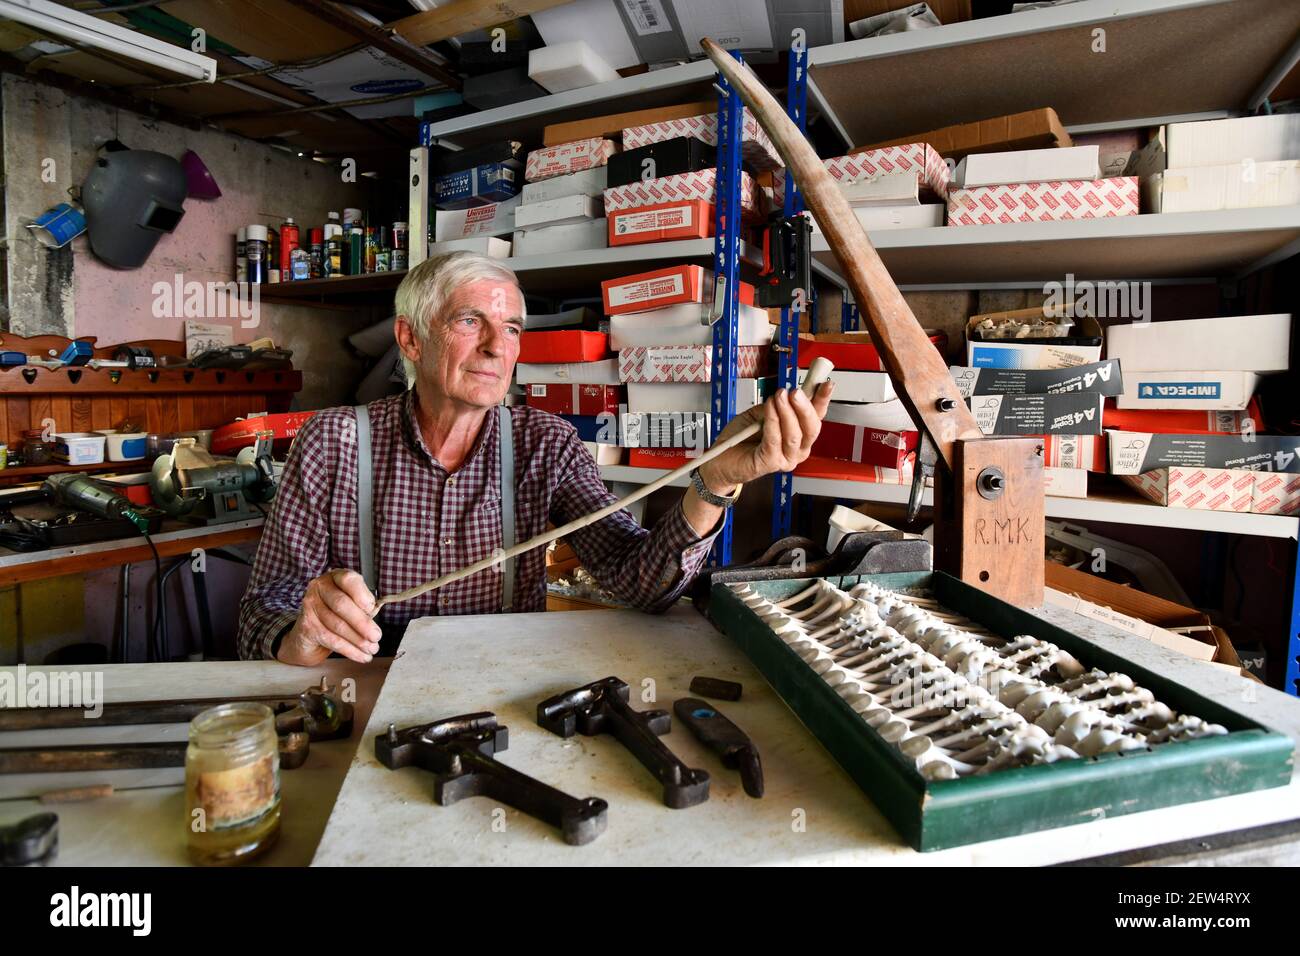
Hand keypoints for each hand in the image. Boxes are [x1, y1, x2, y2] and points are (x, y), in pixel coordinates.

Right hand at [277, 569, 381, 665]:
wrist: (308, 634)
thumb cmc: (336, 614)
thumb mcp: (352, 604)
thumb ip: (363, 606)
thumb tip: (374, 618)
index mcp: (335, 577)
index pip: (348, 580)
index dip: (361, 595)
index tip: (373, 609)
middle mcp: (320, 587)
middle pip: (342, 604)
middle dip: (362, 623)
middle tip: (376, 636)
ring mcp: (310, 606)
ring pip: (337, 625)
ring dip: (358, 640)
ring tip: (372, 648)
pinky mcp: (307, 626)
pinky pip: (331, 639)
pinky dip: (350, 650)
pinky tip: (361, 655)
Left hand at [698, 382, 833, 492]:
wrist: (721, 462)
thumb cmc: (740, 440)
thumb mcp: (757, 414)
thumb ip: (773, 406)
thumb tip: (784, 394)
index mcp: (798, 435)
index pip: (816, 416)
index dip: (822, 399)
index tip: (825, 383)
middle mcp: (797, 449)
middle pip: (811, 427)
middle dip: (805, 406)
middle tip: (795, 391)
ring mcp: (786, 459)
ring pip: (795, 434)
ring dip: (787, 412)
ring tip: (778, 397)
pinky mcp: (771, 463)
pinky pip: (775, 440)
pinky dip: (772, 421)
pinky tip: (769, 409)